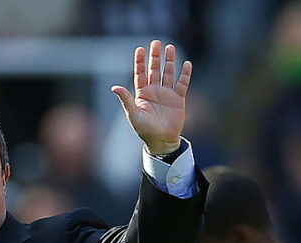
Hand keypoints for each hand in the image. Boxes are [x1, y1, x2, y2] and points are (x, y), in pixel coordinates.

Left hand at [111, 40, 191, 155]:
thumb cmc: (144, 130)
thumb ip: (125, 99)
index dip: (140, 62)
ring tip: (170, 47)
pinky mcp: (178, 99)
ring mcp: (167, 94)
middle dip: (155, 57)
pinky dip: (184, 74)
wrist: (161, 141)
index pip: (140, 74)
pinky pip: (182, 84)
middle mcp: (154, 91)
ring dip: (169, 61)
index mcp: (142, 94)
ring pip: (168, 73)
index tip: (139, 49)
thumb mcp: (133, 114)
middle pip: (154, 70)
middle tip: (156, 43)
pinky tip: (186, 64)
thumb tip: (114, 87)